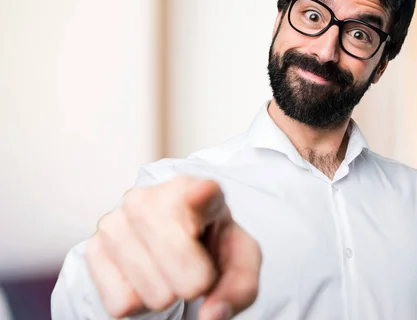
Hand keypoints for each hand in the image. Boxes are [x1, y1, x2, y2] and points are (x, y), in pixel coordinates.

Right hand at [85, 175, 260, 319]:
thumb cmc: (212, 247)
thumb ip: (239, 288)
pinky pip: (122, 304)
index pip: (201, 192)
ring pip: (152, 290)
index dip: (201, 196)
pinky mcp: (93, 249)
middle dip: (194, 282)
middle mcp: (152, 197)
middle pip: (179, 258)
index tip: (202, 194)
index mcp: (199, 191)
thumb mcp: (239, 263)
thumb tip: (211, 315)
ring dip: (167, 295)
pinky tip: (145, 279)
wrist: (174, 243)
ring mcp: (117, 220)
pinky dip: (140, 305)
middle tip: (196, 273)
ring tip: (169, 272)